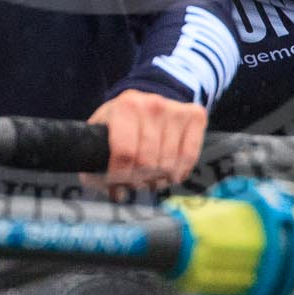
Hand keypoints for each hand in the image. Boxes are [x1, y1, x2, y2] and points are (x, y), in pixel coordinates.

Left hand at [86, 90, 206, 192]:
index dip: (119, 175)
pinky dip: (179, 172)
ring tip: (150, 176)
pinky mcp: (195, 116)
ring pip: (169, 163)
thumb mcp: (103, 133)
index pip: (125, 152)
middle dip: (138, 178)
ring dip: (158, 178)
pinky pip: (189, 156)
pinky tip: (170, 173)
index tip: (115, 180)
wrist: (149, 102)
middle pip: (148, 161)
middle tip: (134, 179)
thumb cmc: (122, 123)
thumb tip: (116, 192)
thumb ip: (97, 161)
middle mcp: (152, 104)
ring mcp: (176, 109)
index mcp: (125, 106)